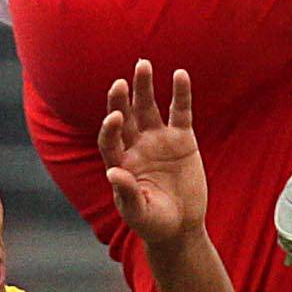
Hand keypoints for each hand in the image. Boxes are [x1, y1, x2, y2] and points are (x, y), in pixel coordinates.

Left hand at [102, 61, 207, 251]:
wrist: (181, 227)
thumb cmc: (154, 223)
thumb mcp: (139, 213)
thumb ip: (127, 194)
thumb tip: (113, 172)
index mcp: (120, 162)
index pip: (109, 139)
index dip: (110, 127)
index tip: (115, 117)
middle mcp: (135, 146)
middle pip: (124, 116)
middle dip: (121, 99)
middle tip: (121, 82)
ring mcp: (158, 140)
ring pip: (148, 108)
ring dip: (143, 87)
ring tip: (143, 64)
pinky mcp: (182, 139)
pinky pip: (180, 112)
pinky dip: (180, 94)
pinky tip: (180, 75)